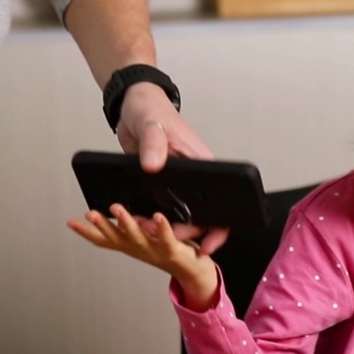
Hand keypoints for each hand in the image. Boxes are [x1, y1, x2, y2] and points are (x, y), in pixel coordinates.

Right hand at [67, 203, 224, 310]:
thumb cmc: (167, 250)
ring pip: (137, 236)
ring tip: (117, 209)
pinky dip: (162, 228)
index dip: (87, 232)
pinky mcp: (173, 250)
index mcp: (130, 246)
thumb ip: (131, 227)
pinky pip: (166, 238)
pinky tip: (157, 217)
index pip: (104, 239)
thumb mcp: (143, 239)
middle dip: (103, 225)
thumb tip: (116, 212)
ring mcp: (155, 251)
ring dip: (126, 223)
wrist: (193, 271)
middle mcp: (139, 249)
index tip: (71, 222)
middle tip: (90, 214)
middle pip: (116, 237)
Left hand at [113, 82, 225, 254]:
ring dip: (162, 228)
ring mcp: (177, 183)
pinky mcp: (159, 184)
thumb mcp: (151, 123)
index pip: (222, 203)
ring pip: (178, 215)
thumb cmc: (150, 109)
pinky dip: (149, 218)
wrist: (132, 106)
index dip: (218, 228)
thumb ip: (153, 143)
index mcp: (202, 163)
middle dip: (182, 234)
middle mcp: (194, 178)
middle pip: (199, 217)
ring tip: (142, 229)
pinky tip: (134, 221)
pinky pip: (160, 208)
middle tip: (158, 236)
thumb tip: (153, 165)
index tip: (206, 246)